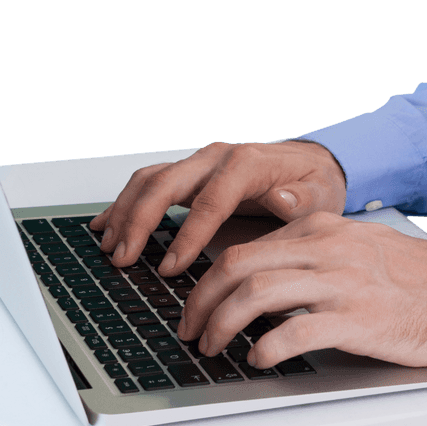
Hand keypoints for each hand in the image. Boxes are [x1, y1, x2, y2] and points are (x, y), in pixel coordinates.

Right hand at [90, 141, 345, 272]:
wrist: (311, 165)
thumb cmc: (314, 184)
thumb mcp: (321, 195)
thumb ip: (303, 201)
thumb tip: (283, 200)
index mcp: (247, 164)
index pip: (211, 200)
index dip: (189, 234)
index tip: (172, 267)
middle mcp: (216, 158)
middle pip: (166, 183)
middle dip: (140, 221)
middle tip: (124, 258)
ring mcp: (199, 164)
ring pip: (150, 180)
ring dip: (125, 213)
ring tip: (111, 248)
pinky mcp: (189, 174)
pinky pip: (148, 183)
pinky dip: (124, 203)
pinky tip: (105, 225)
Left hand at [178, 212, 426, 368]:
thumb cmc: (412, 277)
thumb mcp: (356, 247)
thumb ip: (311, 255)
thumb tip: (260, 279)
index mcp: (322, 230)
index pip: (245, 248)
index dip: (207, 279)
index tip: (196, 302)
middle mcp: (327, 250)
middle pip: (239, 265)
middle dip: (200, 300)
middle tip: (189, 327)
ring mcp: (341, 283)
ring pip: (257, 293)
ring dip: (222, 323)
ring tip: (211, 346)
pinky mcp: (357, 319)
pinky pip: (295, 330)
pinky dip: (265, 346)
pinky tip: (257, 358)